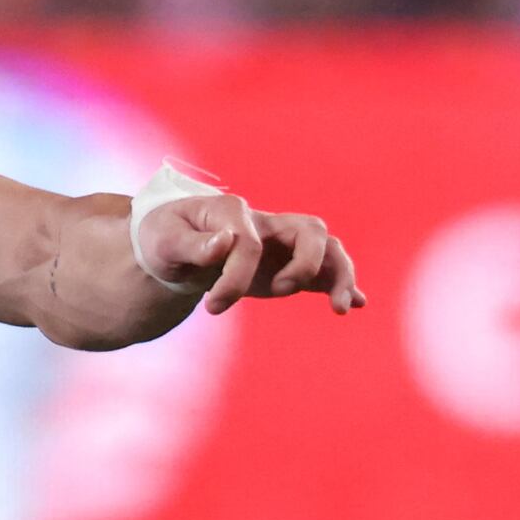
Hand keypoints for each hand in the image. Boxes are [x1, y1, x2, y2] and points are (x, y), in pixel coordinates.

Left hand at [130, 185, 364, 315]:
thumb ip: (192, 244)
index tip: (212, 305)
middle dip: (306, 263)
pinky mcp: (286, 266)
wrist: (172, 248)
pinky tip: (355, 304)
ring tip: (340, 308)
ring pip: (327, 249)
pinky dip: (341, 285)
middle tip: (281, 292)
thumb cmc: (165, 240)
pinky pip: (323, 272)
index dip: (234, 277)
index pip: (249, 243)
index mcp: (233, 211)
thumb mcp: (164, 241)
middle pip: (310, 231)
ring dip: (339, 275)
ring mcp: (281, 244)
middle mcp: (267, 223)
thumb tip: (226, 242)